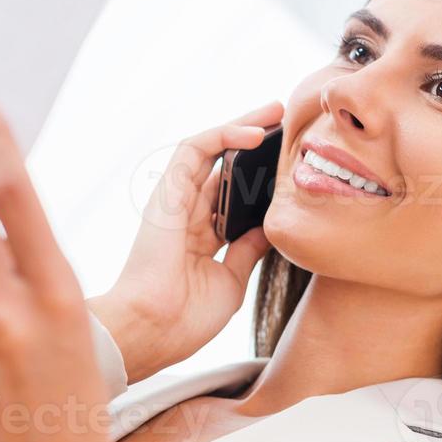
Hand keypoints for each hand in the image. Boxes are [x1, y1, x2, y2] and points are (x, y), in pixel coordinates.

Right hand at [89, 100, 284, 383]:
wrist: (155, 328)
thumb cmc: (185, 317)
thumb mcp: (231, 280)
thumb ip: (247, 250)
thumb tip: (268, 227)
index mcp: (198, 238)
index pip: (229, 195)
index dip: (256, 176)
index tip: (286, 163)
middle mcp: (185, 214)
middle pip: (222, 166)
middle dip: (252, 141)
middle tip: (284, 122)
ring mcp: (175, 201)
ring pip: (209, 149)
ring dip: (242, 126)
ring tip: (275, 113)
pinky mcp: (168, 191)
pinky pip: (195, 150)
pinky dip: (224, 135)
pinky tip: (254, 132)